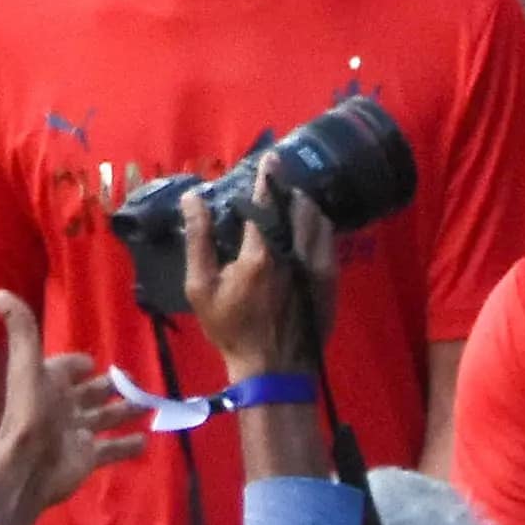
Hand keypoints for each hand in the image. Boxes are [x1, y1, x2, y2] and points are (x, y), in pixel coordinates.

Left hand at [0, 288, 145, 524]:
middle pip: (92, 392)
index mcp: (50, 383)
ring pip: (107, 417)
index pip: (67, 368)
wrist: (28, 465)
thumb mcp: (27, 365)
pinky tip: (146, 441)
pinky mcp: (88, 456)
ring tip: (149, 405)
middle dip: (112, 386)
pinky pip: (113, 450)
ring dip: (126, 411)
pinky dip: (129, 446)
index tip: (94, 362)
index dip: (78, 364)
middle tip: (136, 381)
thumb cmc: (30, 413)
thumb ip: (22, 330)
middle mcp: (63, 406)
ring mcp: (77, 432)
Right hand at [183, 164, 335, 380]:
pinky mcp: (332, 278)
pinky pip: (328, 239)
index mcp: (262, 253)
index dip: (268, 177)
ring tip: (291, 201)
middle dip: (289, 189)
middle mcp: (296, 253)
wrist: (274, 366)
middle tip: (278, 180)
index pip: (267, 202)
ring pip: (319, 220)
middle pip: (300, 206)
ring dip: (305, 206)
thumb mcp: (201, 286)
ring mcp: (319, 265)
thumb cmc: (231, 328)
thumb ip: (199, 238)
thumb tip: (193, 199)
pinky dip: (317, 226)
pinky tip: (305, 227)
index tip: (270, 157)